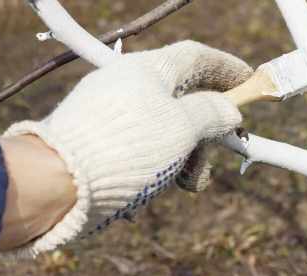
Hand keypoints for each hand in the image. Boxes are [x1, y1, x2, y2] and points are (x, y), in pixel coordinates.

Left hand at [3, 41, 251, 256]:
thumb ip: (212, 114)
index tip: (248, 82)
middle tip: (216, 155)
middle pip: (182, 99)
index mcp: (147, 69)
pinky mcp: (98, 140)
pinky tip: (155, 187)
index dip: (226, 68)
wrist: (57, 182)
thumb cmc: (126, 147)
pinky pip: (140, 147)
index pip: (195, 57)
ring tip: (187, 183)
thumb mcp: (182, 127)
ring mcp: (110, 113)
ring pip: (163, 129)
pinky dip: (158, 165)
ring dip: (184, 156)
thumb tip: (229, 111)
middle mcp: (127, 85)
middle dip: (205, 131)